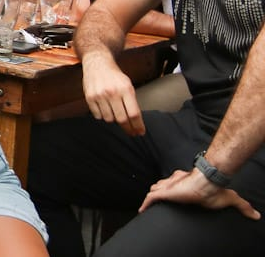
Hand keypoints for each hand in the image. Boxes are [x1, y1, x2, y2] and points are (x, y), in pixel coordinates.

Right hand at [82, 53, 144, 135]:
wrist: (97, 63)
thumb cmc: (115, 76)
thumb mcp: (128, 85)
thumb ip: (131, 101)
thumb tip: (136, 121)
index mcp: (125, 89)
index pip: (134, 113)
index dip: (138, 126)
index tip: (140, 132)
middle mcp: (112, 92)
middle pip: (122, 119)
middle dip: (128, 128)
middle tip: (131, 132)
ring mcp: (100, 95)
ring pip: (109, 119)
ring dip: (113, 119)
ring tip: (114, 113)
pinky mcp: (89, 97)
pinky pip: (98, 115)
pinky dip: (102, 115)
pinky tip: (104, 108)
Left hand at [139, 168, 259, 218]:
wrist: (208, 184)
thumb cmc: (216, 191)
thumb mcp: (229, 199)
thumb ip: (242, 206)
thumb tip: (256, 215)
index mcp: (187, 181)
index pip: (176, 183)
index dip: (172, 187)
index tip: (171, 194)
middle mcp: (175, 181)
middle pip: (162, 185)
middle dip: (160, 191)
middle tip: (158, 199)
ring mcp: (169, 187)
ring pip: (156, 189)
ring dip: (153, 196)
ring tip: (149, 205)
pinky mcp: (165, 192)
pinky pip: (150, 198)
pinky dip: (146, 204)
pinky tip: (142, 210)